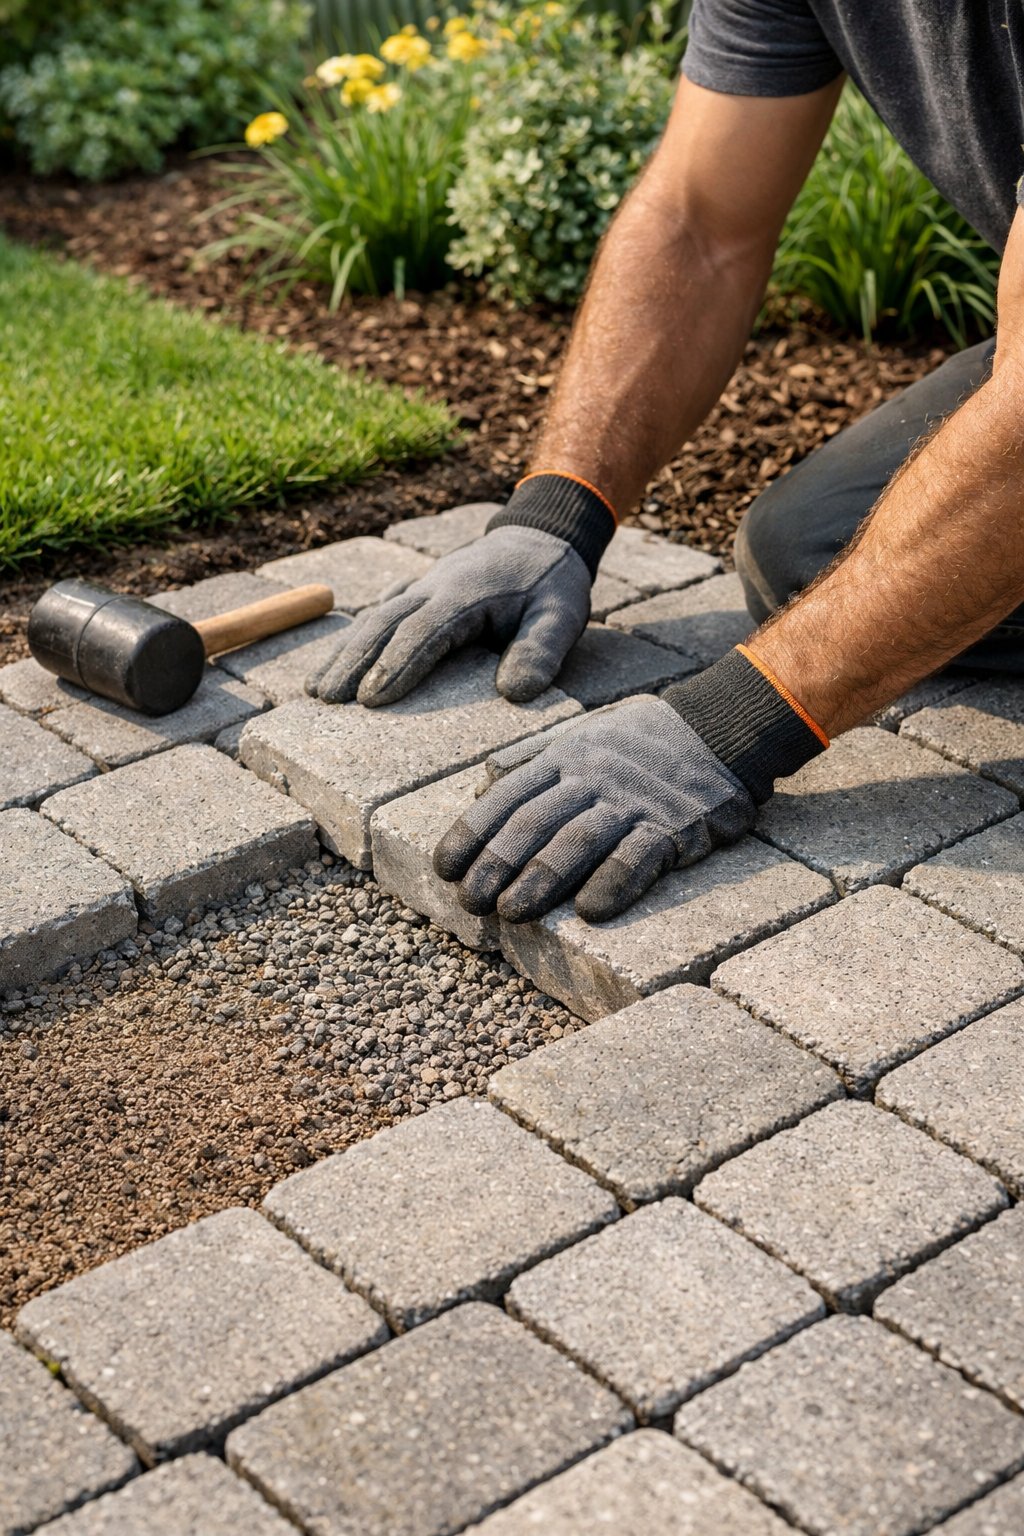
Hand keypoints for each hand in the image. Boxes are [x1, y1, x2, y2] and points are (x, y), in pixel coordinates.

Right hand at [305, 526, 590, 705]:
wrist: (542, 535)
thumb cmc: (552, 583)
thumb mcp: (562, 616)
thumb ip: (542, 651)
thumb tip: (515, 692)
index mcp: (465, 596)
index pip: (423, 632)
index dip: (396, 665)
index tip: (371, 699)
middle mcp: (434, 587)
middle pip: (383, 623)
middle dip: (352, 661)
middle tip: (326, 698)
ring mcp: (422, 585)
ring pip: (374, 616)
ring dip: (344, 651)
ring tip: (316, 689)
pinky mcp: (419, 588)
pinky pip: (382, 611)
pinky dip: (357, 635)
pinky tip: (338, 660)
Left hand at [432, 695, 756, 922]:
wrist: (722, 728)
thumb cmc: (643, 744)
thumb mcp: (584, 740)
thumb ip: (541, 772)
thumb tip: (485, 803)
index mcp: (566, 758)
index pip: (508, 797)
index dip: (473, 834)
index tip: (445, 869)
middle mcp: (592, 777)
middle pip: (535, 822)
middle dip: (497, 864)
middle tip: (471, 902)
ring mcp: (633, 801)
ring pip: (578, 841)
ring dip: (541, 879)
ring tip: (511, 913)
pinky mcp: (674, 825)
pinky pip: (638, 856)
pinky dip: (613, 883)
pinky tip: (590, 912)